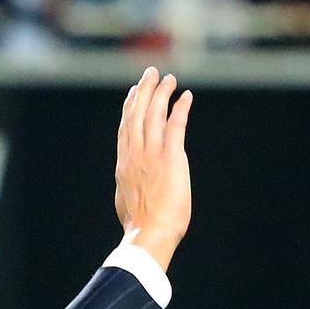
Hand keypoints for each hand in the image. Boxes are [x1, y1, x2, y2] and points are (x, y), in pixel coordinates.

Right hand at [115, 67, 192, 271]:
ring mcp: (152, 154)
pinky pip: (175, 125)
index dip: (130, 107)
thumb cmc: (140, 226)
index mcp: (124, 164)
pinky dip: (180, 108)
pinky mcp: (171, 157)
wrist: (148, 234)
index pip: (125, 128)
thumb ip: (128, 186)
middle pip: (137, 113)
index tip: (134, 93)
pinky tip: (186, 96)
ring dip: (162, 93)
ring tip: (169, 79)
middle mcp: (135, 154)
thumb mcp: (126, 201)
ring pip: (154, 114)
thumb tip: (128, 186)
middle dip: (144, 91)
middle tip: (150, 74)